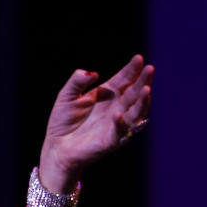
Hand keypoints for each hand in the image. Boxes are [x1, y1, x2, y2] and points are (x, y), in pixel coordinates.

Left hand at [38, 55, 153, 192]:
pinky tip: (118, 114)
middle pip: (134, 93)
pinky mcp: (111, 141)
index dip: (131, 70)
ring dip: (142, 102)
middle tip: (150, 68)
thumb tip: (93, 73)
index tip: (139, 58)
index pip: (123, 80)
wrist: (57, 147)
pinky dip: (120, 123)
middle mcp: (116, 108)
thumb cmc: (63, 122)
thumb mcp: (66, 96)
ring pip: (136, 112)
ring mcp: (116, 125)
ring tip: (147, 89)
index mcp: (107, 95)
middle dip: (143, 81)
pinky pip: (120, 132)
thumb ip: (77, 82)